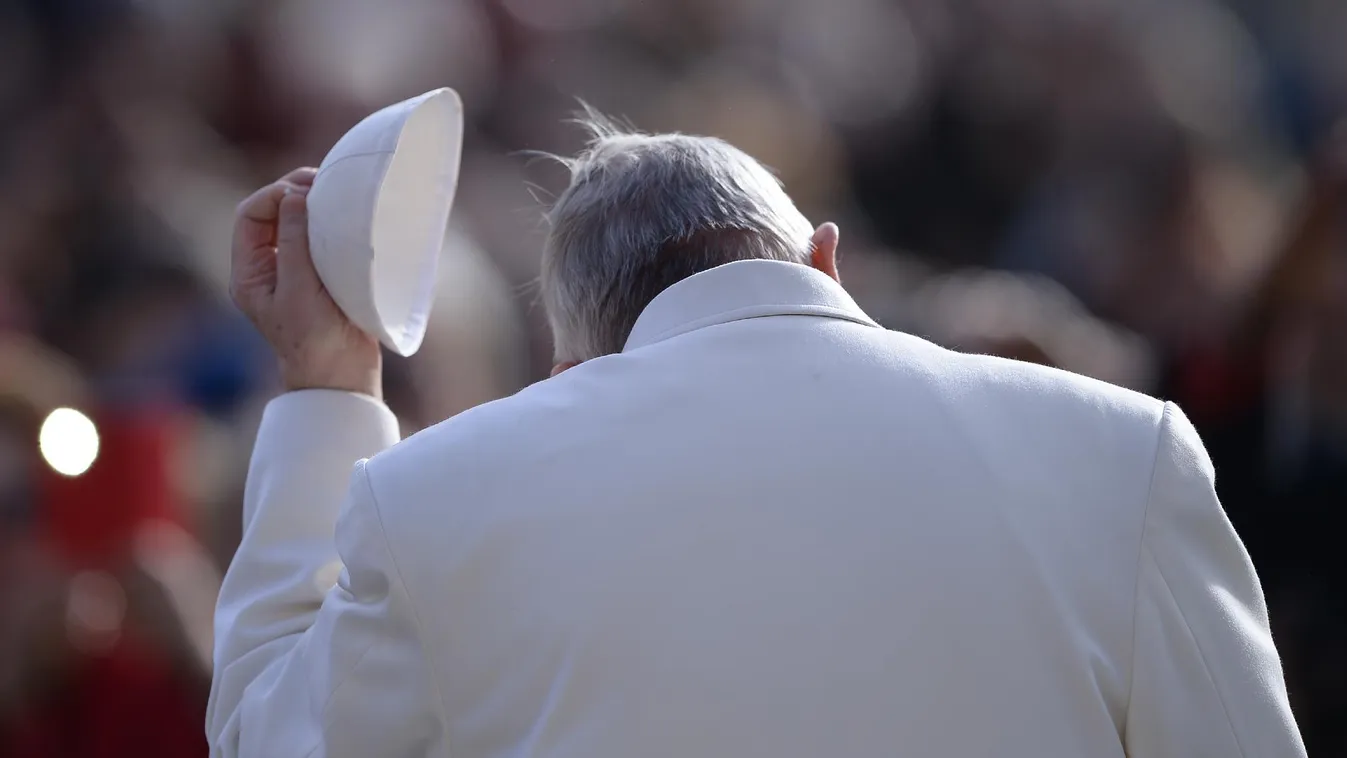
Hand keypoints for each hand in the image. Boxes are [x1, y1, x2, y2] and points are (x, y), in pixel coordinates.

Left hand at [230, 168, 381, 398]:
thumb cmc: (315, 341)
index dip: (273, 196)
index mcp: (249, 274)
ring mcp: (294, 272)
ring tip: (335, 193)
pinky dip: (329, 222)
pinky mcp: (321, 276)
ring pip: (295, 223)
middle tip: (323, 182)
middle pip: (271, 214)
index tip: (304, 191)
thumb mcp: (300, 290)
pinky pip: (318, 238)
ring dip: (313, 205)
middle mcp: (267, 269)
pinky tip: (346, 215)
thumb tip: (293, 195)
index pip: (250, 216)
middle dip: (293, 193)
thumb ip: (294, 241)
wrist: (342, 377)